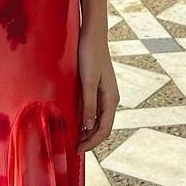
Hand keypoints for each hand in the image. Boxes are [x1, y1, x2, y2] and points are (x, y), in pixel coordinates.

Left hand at [77, 32, 119, 152]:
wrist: (92, 35)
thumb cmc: (90, 55)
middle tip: (74, 148)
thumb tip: (88, 127)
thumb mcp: (87, 81)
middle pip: (102, 126)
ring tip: (74, 138)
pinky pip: (93, 108)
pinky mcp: (97, 87)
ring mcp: (104, 93)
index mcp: (111, 99)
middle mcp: (110, 98)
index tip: (78, 150)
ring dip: (87, 129)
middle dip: (90, 139)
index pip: (104, 129)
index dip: (92, 142)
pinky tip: (75, 119)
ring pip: (98, 118)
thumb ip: (88, 104)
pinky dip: (86, 117)